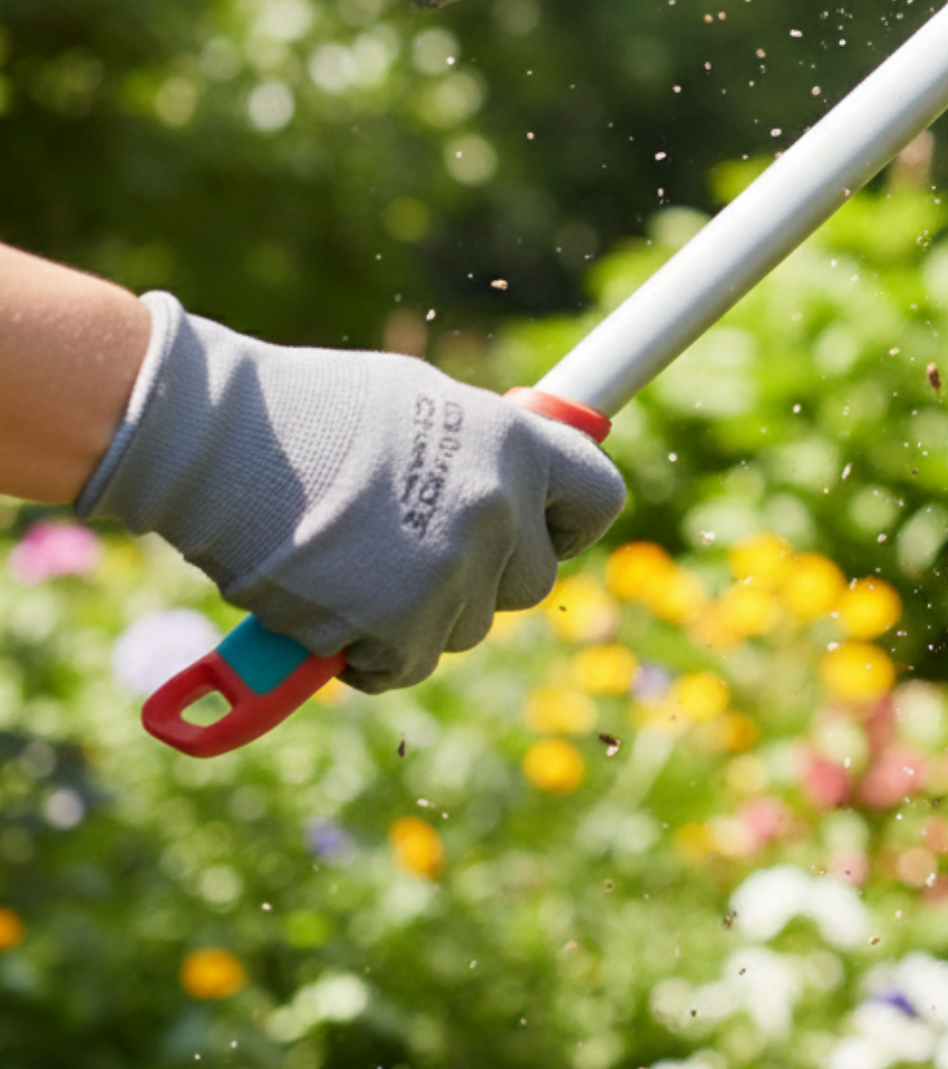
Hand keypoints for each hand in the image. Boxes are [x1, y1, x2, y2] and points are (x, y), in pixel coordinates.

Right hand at [78, 295, 625, 691]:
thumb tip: (511, 477)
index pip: (600, 498)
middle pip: (532, 581)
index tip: (541, 532)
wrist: (226, 441)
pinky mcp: (406, 622)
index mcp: (516, 443)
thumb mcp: (422, 404)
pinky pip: (409, 664)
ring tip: (360, 571)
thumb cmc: (311, 411)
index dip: (568, 524)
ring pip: (469, 627)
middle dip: (485, 581)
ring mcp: (458, 567)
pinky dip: (373, 655)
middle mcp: (502, 506)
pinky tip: (335, 612)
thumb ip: (478, 448)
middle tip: (420, 559)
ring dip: (423, 616)